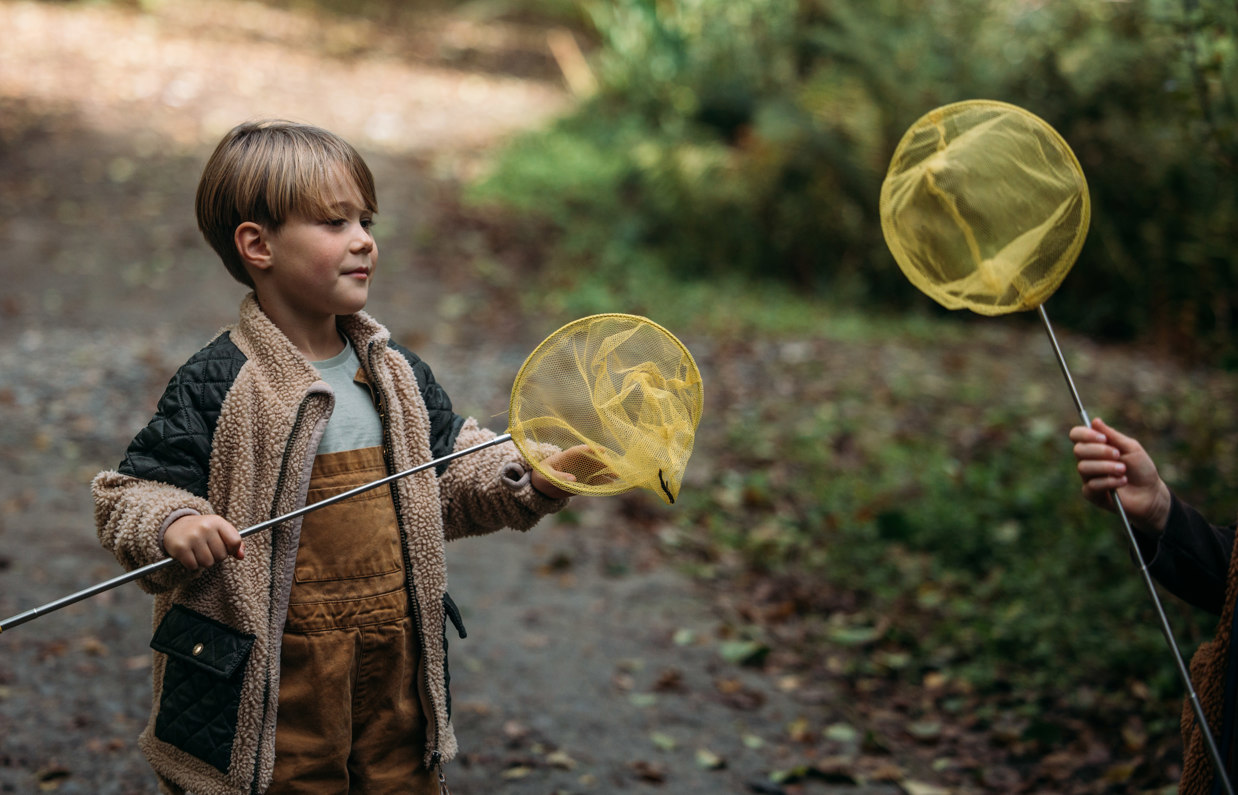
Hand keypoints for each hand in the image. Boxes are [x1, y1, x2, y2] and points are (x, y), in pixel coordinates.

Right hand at [163, 514, 244, 569]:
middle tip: (208, 549)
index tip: (225, 548)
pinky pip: (193, 566)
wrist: (175, 524)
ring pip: (208, 563)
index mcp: (217, 521)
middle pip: (222, 556)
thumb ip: (234, 542)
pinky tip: (190, 555)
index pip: (235, 542)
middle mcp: (205, 528)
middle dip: (216, 557)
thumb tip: (241, 556)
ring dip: (204, 562)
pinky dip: (192, 565)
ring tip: (198, 552)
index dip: (232, 549)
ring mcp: (192, 537)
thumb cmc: (202, 530)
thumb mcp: (219, 530)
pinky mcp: (181, 548)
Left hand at [530, 445, 614, 499]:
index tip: (601, 450)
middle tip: (613, 466)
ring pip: (598, 470)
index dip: (592, 449)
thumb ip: (559, 477)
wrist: (542, 486)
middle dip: (604, 461)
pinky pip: (597, 481)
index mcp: (568, 456)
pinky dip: (604, 483)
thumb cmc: (542, 476)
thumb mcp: (547, 476)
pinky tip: (612, 484)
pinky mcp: (586, 481)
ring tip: (618, 476)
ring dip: (608, 472)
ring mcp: (584, 471)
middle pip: (594, 459)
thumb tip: (574, 479)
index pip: (581, 450)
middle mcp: (579, 462)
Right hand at [1068, 417, 1171, 533]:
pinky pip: (1091, 485)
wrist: (1150, 493)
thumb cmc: (1141, 469)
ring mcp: (1088, 477)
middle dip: (1099, 451)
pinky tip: (1122, 481)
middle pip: (1078, 450)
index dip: (1085, 434)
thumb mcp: (1131, 448)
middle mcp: (1088, 460)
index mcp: (1095, 446)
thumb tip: (1094, 421)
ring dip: (1106, 467)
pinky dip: (1109, 482)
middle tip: (1117, 454)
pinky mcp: (1092, 494)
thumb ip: (1112, 435)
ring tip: (1123, 470)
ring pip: (1083, 467)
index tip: (1103, 438)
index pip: (1076, 435)